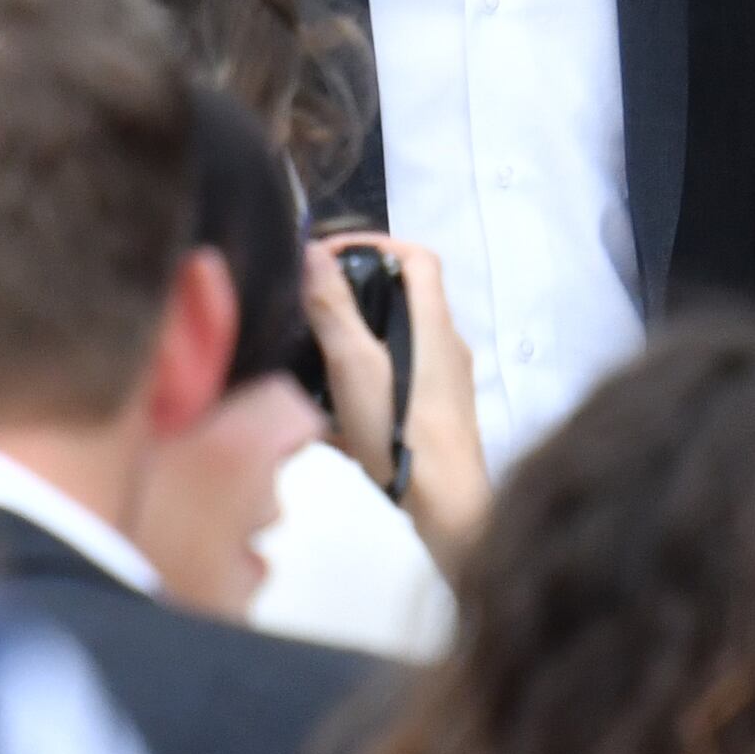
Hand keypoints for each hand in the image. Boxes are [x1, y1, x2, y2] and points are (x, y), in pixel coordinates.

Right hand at [304, 233, 492, 572]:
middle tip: (307, 313)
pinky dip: (360, 393)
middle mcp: (444, 347)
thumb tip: (313, 252)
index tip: (330, 256)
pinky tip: (324, 424)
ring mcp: (443, 386)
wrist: (448, 509)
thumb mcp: (355, 366)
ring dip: (351, 352)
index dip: (377, 244)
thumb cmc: (404, 430)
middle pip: (401, 302)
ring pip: (392, 350)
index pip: (418, 257)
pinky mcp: (435, 419)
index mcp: (433, 324)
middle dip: (352, 301)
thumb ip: (333, 309)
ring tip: (306, 369)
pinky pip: (393, 389)